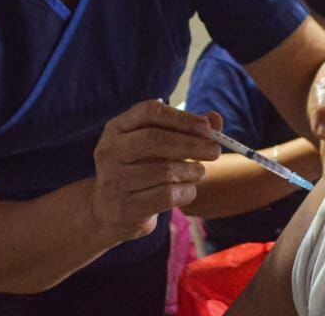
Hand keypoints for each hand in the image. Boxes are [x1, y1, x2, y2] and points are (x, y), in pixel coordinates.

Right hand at [90, 100, 221, 241]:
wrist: (108, 213)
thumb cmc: (140, 171)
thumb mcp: (157, 147)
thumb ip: (186, 131)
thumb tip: (216, 119)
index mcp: (117, 128)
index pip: (149, 112)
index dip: (181, 118)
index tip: (206, 127)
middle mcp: (110, 151)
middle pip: (155, 139)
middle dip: (191, 144)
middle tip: (215, 151)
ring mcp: (114, 180)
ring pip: (165, 171)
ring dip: (191, 172)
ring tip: (199, 173)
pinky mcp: (125, 207)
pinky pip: (166, 195)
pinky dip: (186, 192)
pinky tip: (188, 191)